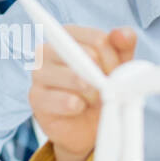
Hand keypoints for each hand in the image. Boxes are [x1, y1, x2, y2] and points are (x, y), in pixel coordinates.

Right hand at [27, 25, 136, 160]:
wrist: (87, 127)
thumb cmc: (101, 89)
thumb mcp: (120, 66)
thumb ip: (124, 45)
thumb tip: (121, 33)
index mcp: (68, 35)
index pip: (98, 40)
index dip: (114, 60)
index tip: (115, 74)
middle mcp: (48, 49)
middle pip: (89, 56)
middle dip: (104, 78)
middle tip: (106, 90)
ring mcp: (39, 73)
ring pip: (77, 78)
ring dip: (93, 94)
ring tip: (93, 100)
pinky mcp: (36, 97)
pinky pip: (65, 100)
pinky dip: (79, 107)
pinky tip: (79, 109)